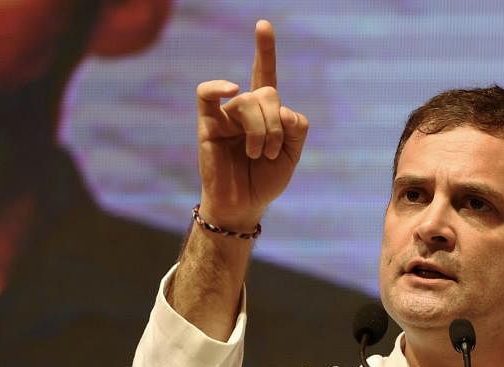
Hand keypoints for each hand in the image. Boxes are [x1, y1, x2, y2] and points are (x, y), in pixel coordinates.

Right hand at [196, 19, 307, 230]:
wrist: (243, 205)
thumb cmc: (264, 180)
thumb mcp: (292, 155)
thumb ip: (295, 128)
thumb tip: (281, 107)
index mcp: (266, 113)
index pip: (265, 74)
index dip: (264, 50)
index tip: (263, 24)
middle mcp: (245, 109)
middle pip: (268, 93)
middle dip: (277, 123)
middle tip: (272, 152)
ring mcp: (226, 115)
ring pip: (249, 101)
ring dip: (261, 129)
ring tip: (258, 153)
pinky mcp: (207, 123)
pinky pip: (207, 94)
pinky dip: (219, 87)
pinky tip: (231, 90)